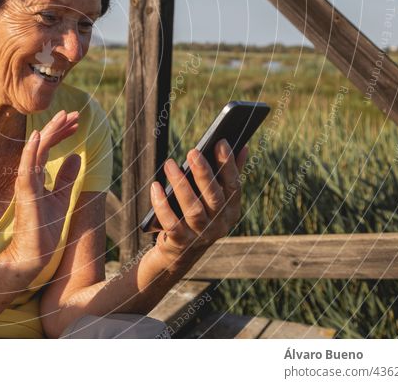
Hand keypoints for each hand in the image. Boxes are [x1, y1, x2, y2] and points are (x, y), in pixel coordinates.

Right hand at [4, 110, 81, 273]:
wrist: (33, 255)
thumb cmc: (44, 229)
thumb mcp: (61, 198)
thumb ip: (66, 178)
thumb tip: (75, 156)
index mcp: (36, 176)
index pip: (48, 148)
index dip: (61, 133)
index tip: (76, 123)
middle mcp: (28, 175)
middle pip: (42, 144)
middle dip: (58, 127)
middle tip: (74, 114)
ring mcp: (25, 183)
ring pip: (36, 151)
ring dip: (50, 132)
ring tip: (63, 118)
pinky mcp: (25, 193)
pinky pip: (27, 168)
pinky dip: (31, 151)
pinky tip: (38, 136)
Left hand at [149, 140, 247, 269]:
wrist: (178, 254)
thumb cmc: (197, 217)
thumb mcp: (214, 199)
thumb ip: (228, 175)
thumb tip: (242, 146)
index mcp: (231, 211)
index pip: (234, 186)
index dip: (229, 164)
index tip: (221, 142)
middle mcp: (219, 225)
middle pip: (213, 197)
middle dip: (204, 173)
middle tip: (193, 151)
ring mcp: (200, 236)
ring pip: (193, 209)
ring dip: (181, 185)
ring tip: (170, 164)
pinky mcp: (180, 243)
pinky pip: (171, 223)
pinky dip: (162, 205)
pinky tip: (155, 186)